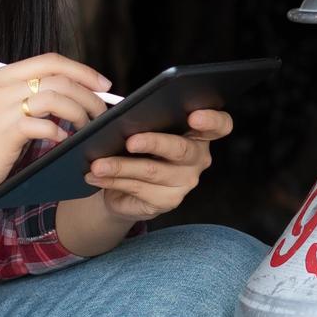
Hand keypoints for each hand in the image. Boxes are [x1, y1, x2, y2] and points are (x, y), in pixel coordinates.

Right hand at [0, 54, 113, 210]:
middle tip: (102, 111)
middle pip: (58, 77)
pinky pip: (42, 124)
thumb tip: (72, 97)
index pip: (50, 60)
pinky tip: (62, 141)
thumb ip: (28, 100)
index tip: (103, 86)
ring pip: (55, 96)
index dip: (82, 70)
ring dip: (79, 111)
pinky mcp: (2, 132)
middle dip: (89, 93)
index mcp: (1, 77)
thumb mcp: (0, 113)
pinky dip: (58, 132)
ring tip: (86, 127)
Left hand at [84, 109, 232, 220]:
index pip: (220, 124)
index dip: (211, 119)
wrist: (125, 188)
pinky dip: (113, 181)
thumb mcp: (144, 129)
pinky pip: (138, 188)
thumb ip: (144, 120)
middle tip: (130, 141)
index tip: (194, 115)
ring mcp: (186, 181)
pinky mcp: (169, 201)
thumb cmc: (138, 148)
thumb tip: (121, 116)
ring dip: (120, 166)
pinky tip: (96, 176)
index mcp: (199, 133)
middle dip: (154, 142)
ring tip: (98, 164)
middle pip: (181, 148)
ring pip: (152, 171)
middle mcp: (199, 158)